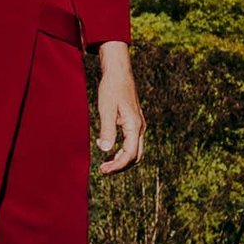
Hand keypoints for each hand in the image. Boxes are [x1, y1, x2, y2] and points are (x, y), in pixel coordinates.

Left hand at [96, 45, 144, 174]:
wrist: (119, 73)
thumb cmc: (111, 89)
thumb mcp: (106, 109)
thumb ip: (107, 129)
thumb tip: (105, 149)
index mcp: (135, 126)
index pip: (129, 154)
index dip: (117, 165)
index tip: (103, 170)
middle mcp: (140, 127)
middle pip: (135, 156)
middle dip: (120, 166)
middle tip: (103, 170)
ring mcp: (139, 125)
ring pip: (135, 150)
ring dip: (121, 159)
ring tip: (105, 164)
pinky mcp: (134, 123)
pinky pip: (132, 142)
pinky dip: (122, 151)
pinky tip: (109, 150)